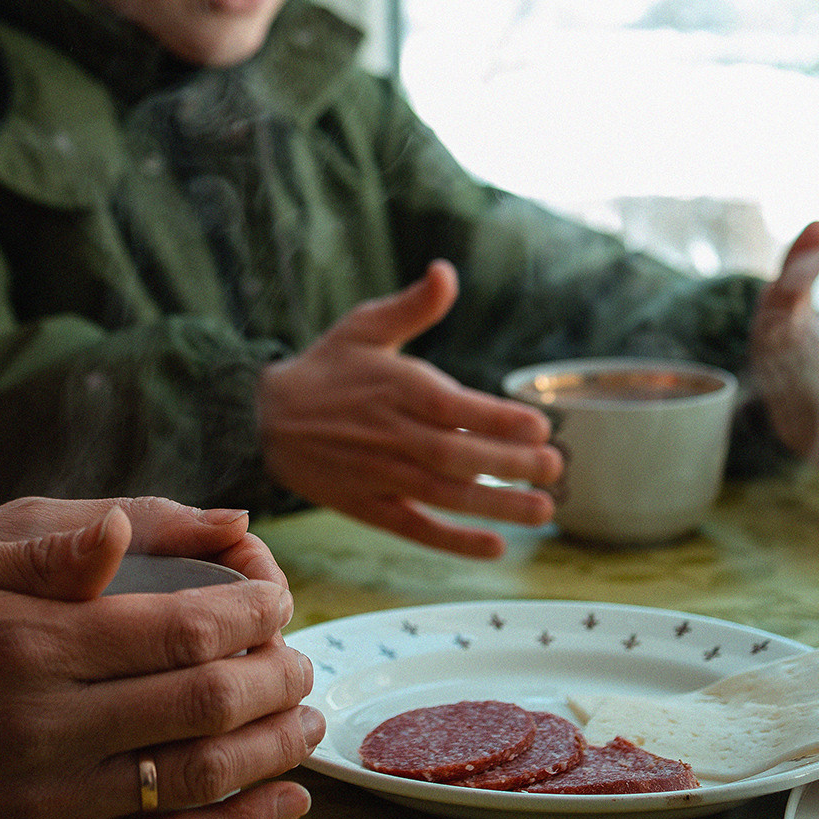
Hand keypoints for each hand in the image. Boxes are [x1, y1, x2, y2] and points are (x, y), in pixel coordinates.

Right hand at [0, 505, 318, 818]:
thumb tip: (129, 526)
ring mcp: (49, 803)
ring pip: (198, 779)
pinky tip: (285, 801)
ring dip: (275, 748)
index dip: (251, 613)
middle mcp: (48, 728)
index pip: (182, 627)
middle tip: (301, 658)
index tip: (278, 601)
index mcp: (32, 643)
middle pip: (206, 702)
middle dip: (276, 676)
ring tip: (305, 720)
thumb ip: (50, 547)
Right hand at [254, 262, 561, 557]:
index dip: (498, 420)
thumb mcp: (364, 326)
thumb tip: (446, 272)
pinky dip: (453, 541)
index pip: (454, 407)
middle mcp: (391, 433)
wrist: (262, 418)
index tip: (539, 427)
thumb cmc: (325, 369)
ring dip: (496, 505)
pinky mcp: (368, 506)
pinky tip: (495, 547)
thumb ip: (413, 307)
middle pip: (457, 454)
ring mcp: (379, 474)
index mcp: (396, 387)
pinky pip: (415, 527)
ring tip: (543, 512)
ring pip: (444, 493)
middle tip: (556, 469)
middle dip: (510, 465)